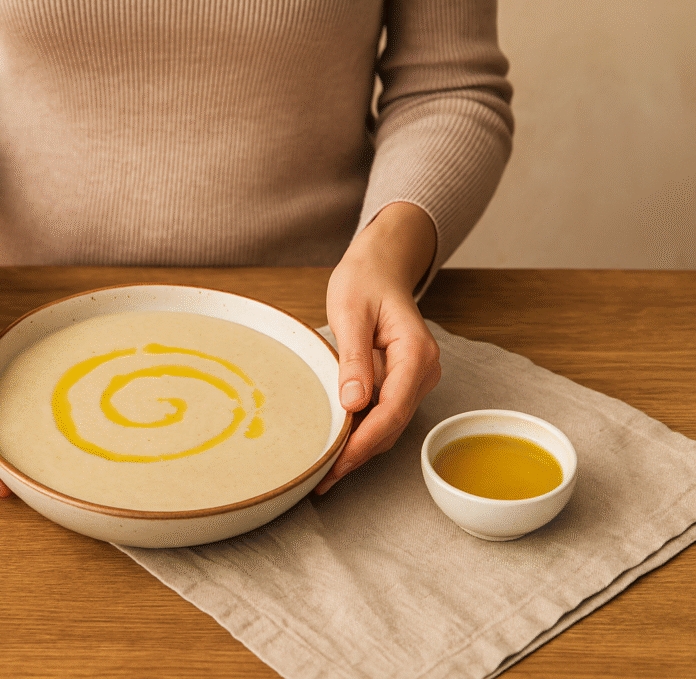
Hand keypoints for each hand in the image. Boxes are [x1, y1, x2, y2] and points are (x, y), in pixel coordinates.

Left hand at [315, 202, 440, 493]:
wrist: (380, 264)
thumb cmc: (364, 281)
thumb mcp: (351, 313)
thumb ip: (354, 358)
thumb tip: (354, 404)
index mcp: (416, 354)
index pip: (392, 410)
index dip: (363, 441)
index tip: (336, 463)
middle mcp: (422, 371)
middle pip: (392, 425)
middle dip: (358, 454)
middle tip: (321, 479)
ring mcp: (414, 378)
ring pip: (388, 425)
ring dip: (359, 449)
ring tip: (324, 472)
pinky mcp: (401, 381)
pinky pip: (383, 414)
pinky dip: (361, 432)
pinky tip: (337, 446)